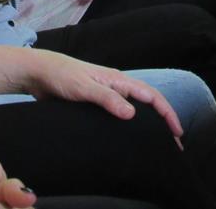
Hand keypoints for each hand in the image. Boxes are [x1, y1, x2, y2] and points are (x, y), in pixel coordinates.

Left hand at [21, 49, 183, 141]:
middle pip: (147, 102)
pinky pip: (118, 113)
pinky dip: (129, 123)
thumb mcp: (83, 88)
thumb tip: (132, 113)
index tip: (176, 131)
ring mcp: (106, 93)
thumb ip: (107, 99)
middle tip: (173, 142)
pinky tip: (128, 135)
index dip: (166, 112)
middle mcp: (116, 86)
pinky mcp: (95, 101)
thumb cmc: (60, 75)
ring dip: (147, 122)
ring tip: (156, 141)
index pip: (151, 95)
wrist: (38, 72)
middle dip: (162, 120)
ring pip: (134, 108)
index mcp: (117, 79)